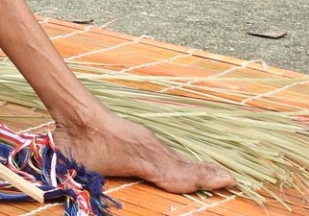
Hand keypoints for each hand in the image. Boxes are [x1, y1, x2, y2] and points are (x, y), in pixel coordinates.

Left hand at [52, 108, 233, 193]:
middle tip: (231, 181)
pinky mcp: (140, 138)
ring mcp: (147, 143)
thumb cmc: (80, 143)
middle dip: (208, 175)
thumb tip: (84, 195)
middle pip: (184, 167)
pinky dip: (182, 161)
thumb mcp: (91, 167)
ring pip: (178, 159)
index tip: (225, 182)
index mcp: (144, 158)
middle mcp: (151, 150)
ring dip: (198, 169)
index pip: (177, 175)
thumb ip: (97, 180)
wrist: (77, 113)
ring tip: (218, 175)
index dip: (200, 181)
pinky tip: (185, 166)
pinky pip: (167, 153)